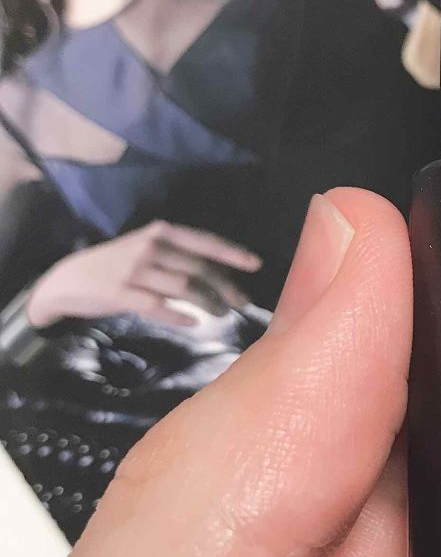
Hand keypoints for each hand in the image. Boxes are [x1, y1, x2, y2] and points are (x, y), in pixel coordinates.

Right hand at [25, 221, 261, 327]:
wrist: (69, 279)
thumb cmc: (117, 264)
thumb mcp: (147, 249)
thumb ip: (179, 257)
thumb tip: (220, 272)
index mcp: (160, 233)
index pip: (204, 242)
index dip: (231, 253)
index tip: (255, 264)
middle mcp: (150, 248)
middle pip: (199, 268)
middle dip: (226, 286)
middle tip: (242, 302)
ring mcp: (135, 271)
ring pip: (184, 288)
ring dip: (209, 303)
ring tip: (222, 313)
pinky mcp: (122, 294)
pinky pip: (158, 307)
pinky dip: (180, 316)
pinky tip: (194, 323)